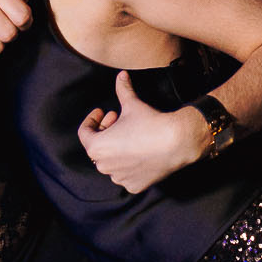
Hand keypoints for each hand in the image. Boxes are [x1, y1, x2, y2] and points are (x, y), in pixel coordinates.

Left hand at [77, 72, 205, 192]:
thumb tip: (121, 75)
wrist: (177, 142)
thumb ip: (122, 89)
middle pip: (98, 147)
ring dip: (116, 149)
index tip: (103, 111)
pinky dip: (129, 164)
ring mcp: (119, 178)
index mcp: (97, 147)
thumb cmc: (150, 123)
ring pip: (112, 162)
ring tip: (129, 135)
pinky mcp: (134, 186)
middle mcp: (104, 166)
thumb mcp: (132, 104)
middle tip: (118, 119)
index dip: (92, 119)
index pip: (84, 133)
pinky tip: (139, 152)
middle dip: (106, 131)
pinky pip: (126, 175)